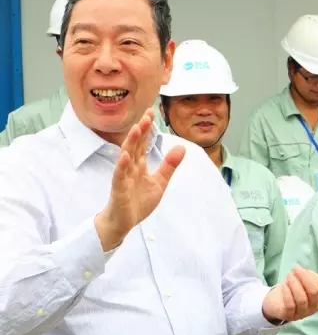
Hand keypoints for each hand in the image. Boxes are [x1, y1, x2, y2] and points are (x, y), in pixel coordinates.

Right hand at [95, 109, 185, 251]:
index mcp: (139, 165)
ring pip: (126, 156)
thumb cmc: (138, 201)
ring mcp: (123, 177)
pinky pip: (119, 176)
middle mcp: (130, 167)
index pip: (143, 143)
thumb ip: (169, 165)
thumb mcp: (159, 182)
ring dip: (131, 142)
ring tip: (136, 128)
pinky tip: (125, 156)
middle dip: (140, 130)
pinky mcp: (119, 189)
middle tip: (147, 114)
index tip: (151, 112)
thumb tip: (182, 147)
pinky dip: (122, 166)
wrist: (123, 222)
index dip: (147, 128)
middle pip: (135, 145)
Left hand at [262, 266, 317, 322]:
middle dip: (304, 277)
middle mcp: (314, 307)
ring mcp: (302, 314)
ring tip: (289, 276)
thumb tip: (301, 270)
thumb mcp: (302, 281)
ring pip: (302, 299)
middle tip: (294, 270)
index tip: (299, 268)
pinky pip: (290, 305)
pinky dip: (287, 293)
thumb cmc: (293, 289)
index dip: (310, 274)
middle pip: (314, 292)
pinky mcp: (289, 316)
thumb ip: (306, 275)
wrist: (277, 303)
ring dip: (294, 284)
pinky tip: (283, 285)